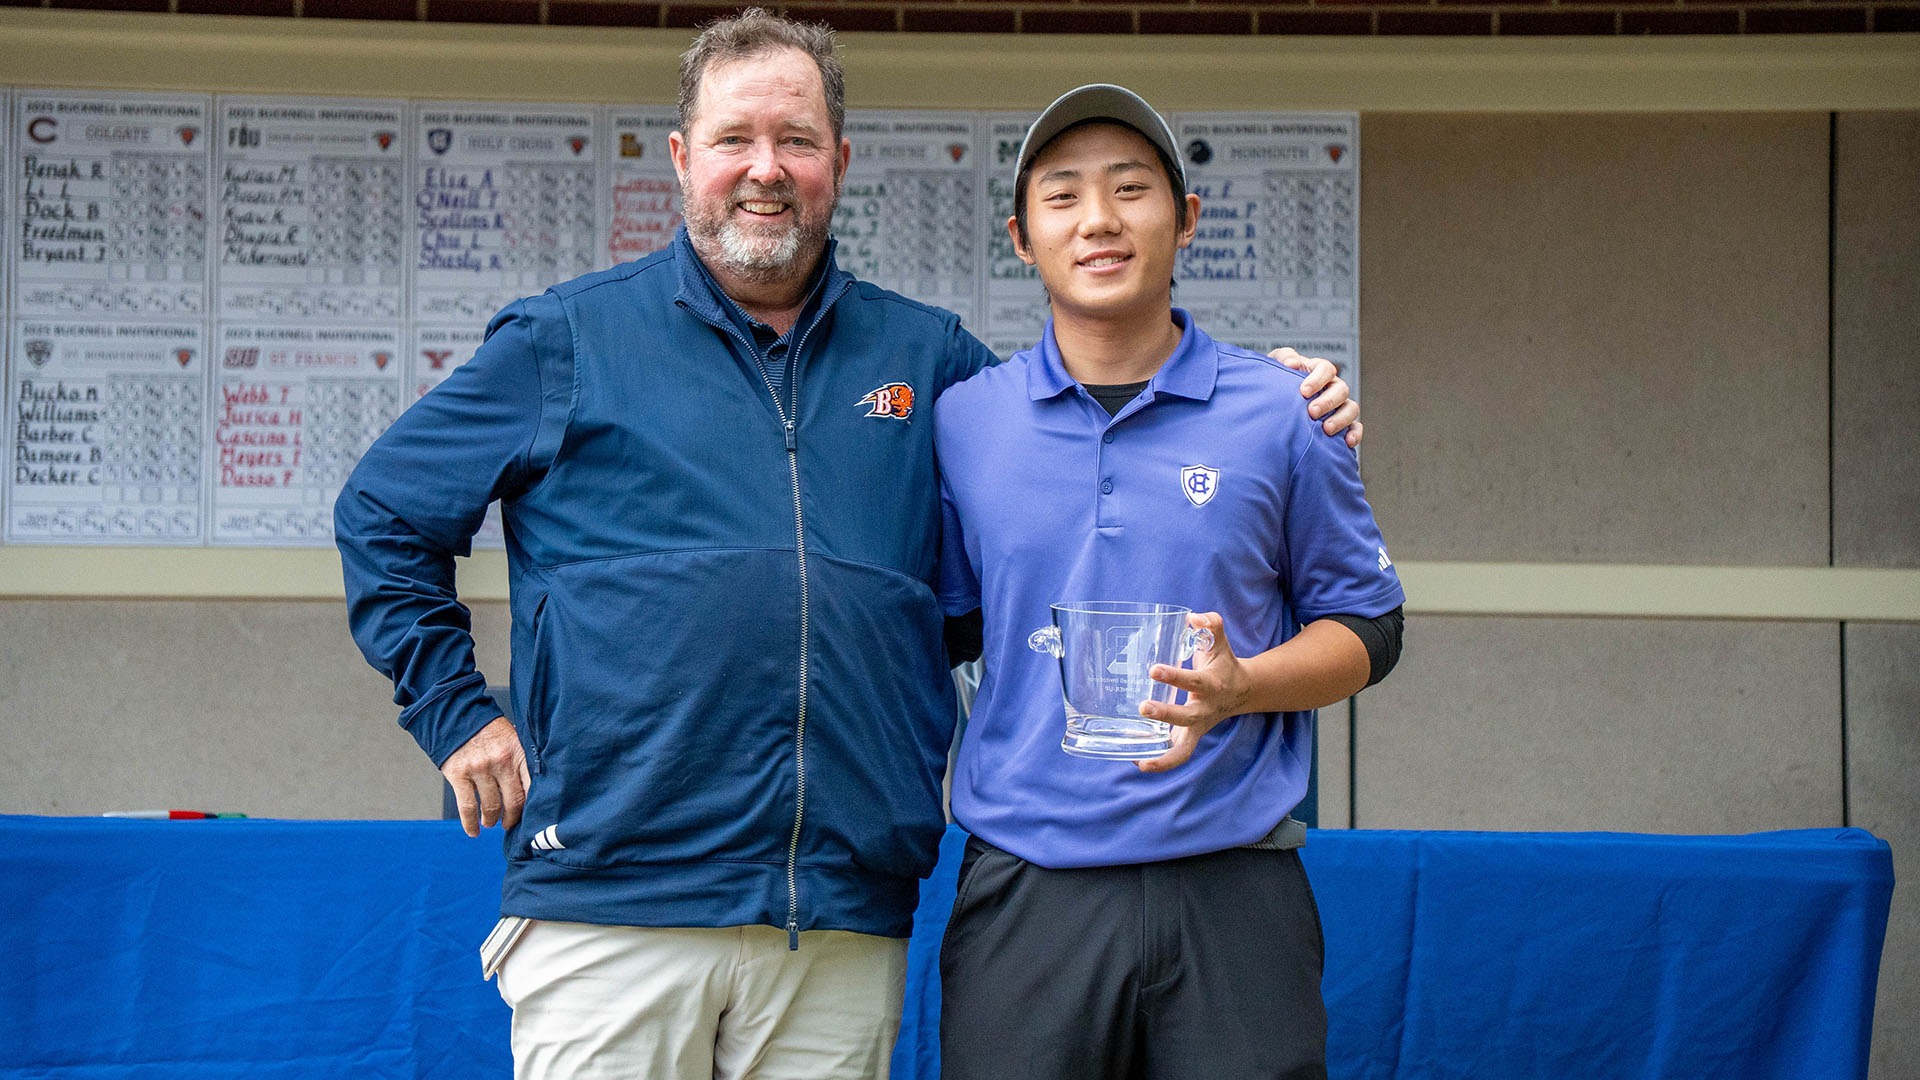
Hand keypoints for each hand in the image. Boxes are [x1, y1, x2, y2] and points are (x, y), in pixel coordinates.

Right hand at [441, 716, 528, 836]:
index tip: (532, 816)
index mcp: (518, 752)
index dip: (534, 806)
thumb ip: (523, 759)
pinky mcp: (459, 775)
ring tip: (491, 822)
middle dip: (513, 818)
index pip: (533, 785)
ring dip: (491, 820)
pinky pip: (467, 807)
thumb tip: (536, 787)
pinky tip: (474, 831)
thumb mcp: (513, 738)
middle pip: (513, 801)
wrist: (456, 717)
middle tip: (510, 823)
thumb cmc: (488, 730)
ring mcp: (479, 769)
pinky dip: (470, 824)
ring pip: (491, 807)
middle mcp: (501, 762)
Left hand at [1136, 612, 1247, 773]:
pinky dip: (1160, 763)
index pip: (1193, 681)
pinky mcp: (1190, 738)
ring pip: (1184, 749)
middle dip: (1166, 714)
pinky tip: (1137, 761)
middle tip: (1142, 707)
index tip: (1154, 669)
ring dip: (1163, 756)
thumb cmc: (1222, 664)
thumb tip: (1193, 617)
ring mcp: (1197, 728)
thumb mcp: (1220, 643)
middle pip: (1187, 718)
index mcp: (1211, 685)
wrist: (1242, 691)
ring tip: (1138, 757)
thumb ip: (1211, 625)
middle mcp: (1205, 710)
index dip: (1175, 676)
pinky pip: (1177, 755)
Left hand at [1270, 347, 1361, 447]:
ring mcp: (1340, 406)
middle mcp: (1332, 387)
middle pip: (1341, 390)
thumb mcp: (1275, 365)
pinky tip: (1347, 442)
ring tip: (1326, 429)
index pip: (1326, 369)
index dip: (1317, 379)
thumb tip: (1292, 364)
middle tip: (1312, 411)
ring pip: (1351, 408)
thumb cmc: (1277, 383)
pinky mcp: (1344, 424)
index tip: (1303, 392)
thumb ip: (1284, 357)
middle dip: (1328, 401)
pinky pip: (1356, 427)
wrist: (1274, 406)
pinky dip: (1355, 433)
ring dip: (1341, 418)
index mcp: (1318, 371)